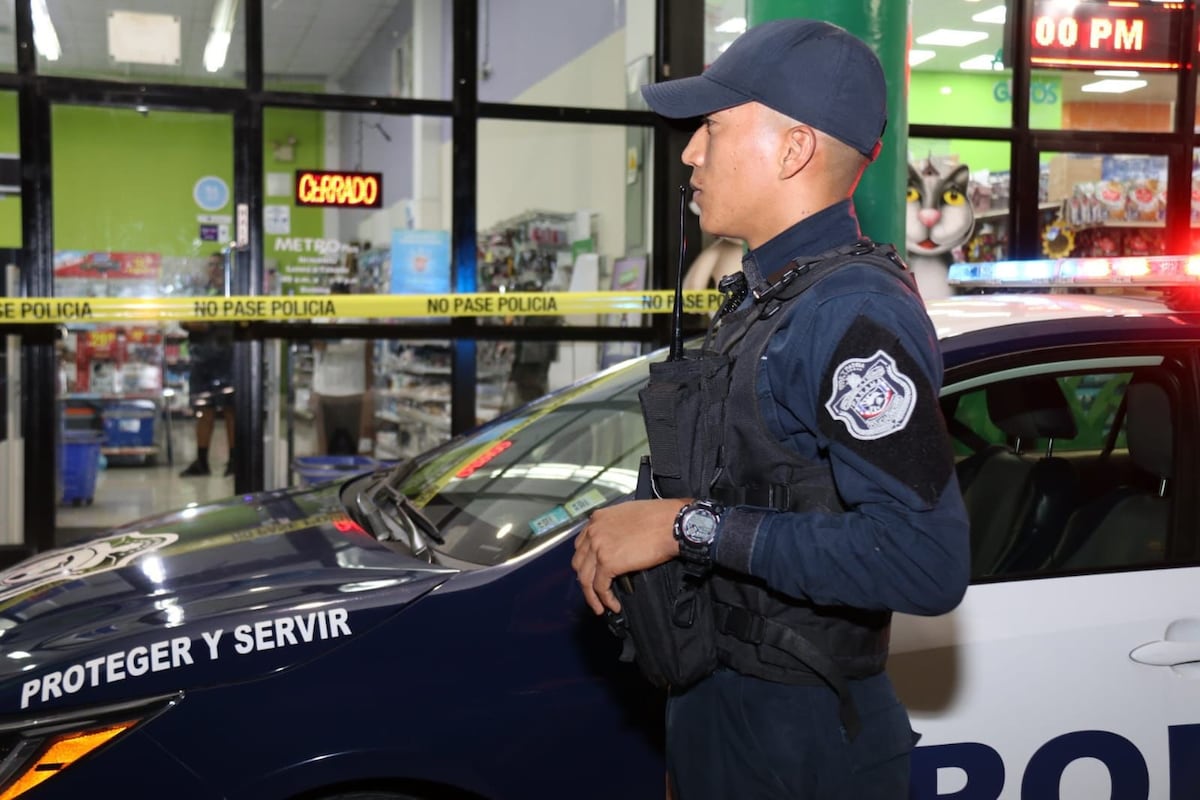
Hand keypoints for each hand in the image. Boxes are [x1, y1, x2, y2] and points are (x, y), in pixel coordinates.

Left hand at [571, 498, 687, 614]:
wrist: (672, 524)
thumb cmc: (659, 518)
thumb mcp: (628, 515)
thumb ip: (615, 529)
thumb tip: (616, 546)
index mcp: (597, 519)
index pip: (581, 545)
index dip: (585, 562)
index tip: (592, 573)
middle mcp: (593, 532)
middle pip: (579, 563)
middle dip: (585, 581)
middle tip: (594, 593)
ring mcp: (598, 547)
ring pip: (585, 579)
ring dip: (592, 596)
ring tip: (600, 607)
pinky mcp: (608, 563)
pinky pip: (600, 587)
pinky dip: (605, 599)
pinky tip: (613, 605)